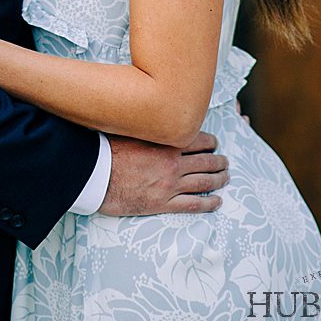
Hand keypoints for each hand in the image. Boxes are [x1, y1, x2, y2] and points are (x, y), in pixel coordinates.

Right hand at [99, 131, 228, 215]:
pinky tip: (218, 202)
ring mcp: (170, 184)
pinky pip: (194, 204)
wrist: (94, 175)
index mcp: (164, 143)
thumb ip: (143, 126)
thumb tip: (146, 115)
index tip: (214, 142)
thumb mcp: (126, 130)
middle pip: (206, 161)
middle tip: (224, 162)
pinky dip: (209, 203)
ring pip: (205, 182)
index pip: (197, 139)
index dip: (210, 141)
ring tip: (225, 177)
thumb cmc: (105, 149)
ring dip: (219, 179)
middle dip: (219, 161)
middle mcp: (172, 163)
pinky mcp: (163, 203)